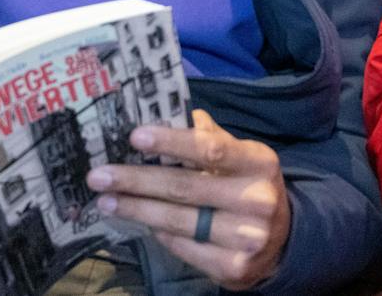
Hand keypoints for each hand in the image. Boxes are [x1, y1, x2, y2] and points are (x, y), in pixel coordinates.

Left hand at [87, 109, 289, 290]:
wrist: (283, 240)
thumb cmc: (250, 186)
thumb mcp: (242, 157)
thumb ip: (210, 138)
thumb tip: (167, 113)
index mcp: (259, 163)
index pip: (210, 149)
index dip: (170, 142)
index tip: (134, 137)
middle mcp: (257, 200)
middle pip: (184, 188)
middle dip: (136, 181)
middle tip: (99, 176)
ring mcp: (246, 238)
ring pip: (177, 221)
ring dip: (136, 209)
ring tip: (106, 201)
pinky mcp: (233, 268)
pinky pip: (183, 247)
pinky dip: (158, 234)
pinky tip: (140, 222)